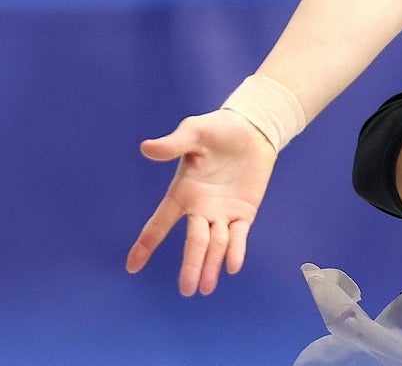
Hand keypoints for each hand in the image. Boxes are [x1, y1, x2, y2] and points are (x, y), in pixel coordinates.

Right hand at [125, 108, 276, 295]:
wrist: (251, 129)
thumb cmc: (217, 130)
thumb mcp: (194, 132)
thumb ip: (173, 144)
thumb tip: (147, 147)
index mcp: (183, 193)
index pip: (160, 222)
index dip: (146, 243)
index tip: (132, 266)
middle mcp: (201, 208)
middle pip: (194, 242)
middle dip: (190, 265)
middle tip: (187, 290)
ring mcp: (223, 212)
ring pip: (216, 244)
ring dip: (212, 264)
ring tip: (207, 288)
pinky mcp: (244, 211)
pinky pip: (239, 235)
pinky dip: (236, 250)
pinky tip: (233, 266)